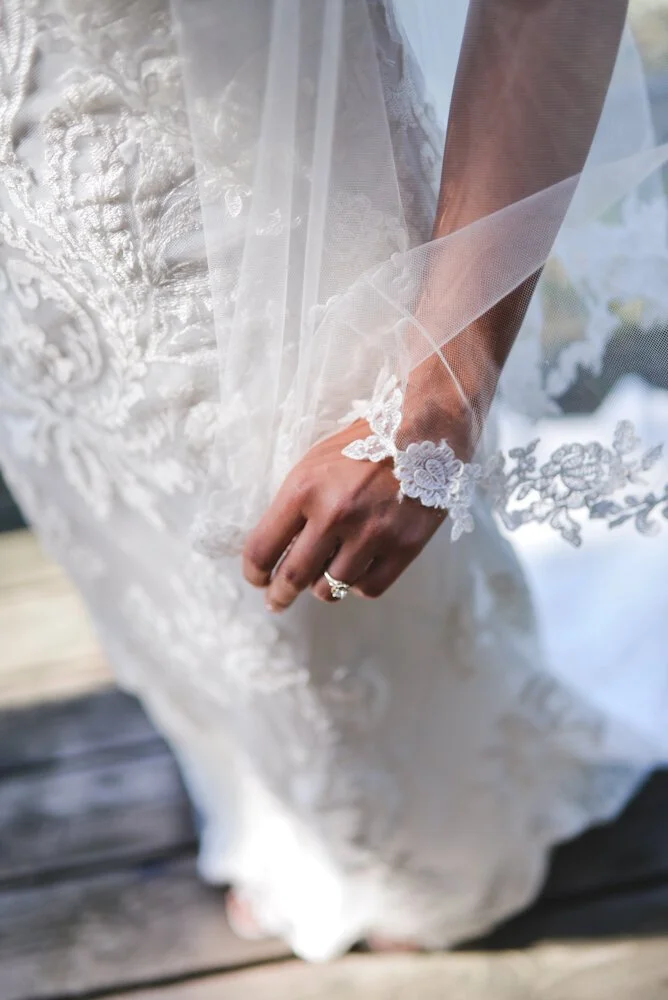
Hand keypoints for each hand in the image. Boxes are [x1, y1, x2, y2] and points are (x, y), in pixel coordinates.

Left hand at [242, 418, 446, 611]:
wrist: (424, 432)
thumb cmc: (363, 445)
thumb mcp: (315, 463)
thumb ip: (294, 505)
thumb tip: (276, 549)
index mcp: (304, 489)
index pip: (263, 548)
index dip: (254, 572)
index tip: (258, 580)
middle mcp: (334, 514)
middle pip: (293, 576)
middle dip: (280, 595)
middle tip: (277, 601)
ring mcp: (371, 533)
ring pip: (331, 588)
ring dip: (323, 587)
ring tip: (325, 578)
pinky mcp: (403, 547)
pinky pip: (369, 588)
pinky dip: (359, 584)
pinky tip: (359, 570)